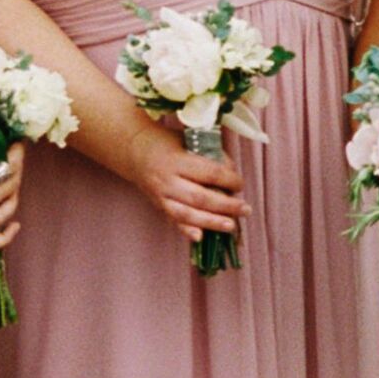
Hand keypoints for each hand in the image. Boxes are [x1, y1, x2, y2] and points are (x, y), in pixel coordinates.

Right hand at [0, 145, 21, 240]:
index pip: (8, 167)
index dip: (16, 153)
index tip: (16, 143)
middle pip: (11, 186)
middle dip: (17, 169)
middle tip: (14, 157)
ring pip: (6, 212)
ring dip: (14, 197)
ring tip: (13, 185)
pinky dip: (5, 236)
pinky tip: (13, 226)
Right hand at [127, 123, 243, 250]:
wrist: (132, 150)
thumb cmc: (164, 141)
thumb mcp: (187, 140)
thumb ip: (209, 155)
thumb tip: (231, 172)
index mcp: (177, 160)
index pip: (209, 173)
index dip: (229, 180)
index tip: (240, 184)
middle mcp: (168, 181)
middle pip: (201, 198)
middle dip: (226, 206)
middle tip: (245, 209)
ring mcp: (161, 196)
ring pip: (188, 214)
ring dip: (212, 222)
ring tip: (231, 226)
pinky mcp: (158, 206)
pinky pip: (174, 220)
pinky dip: (187, 230)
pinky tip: (200, 237)